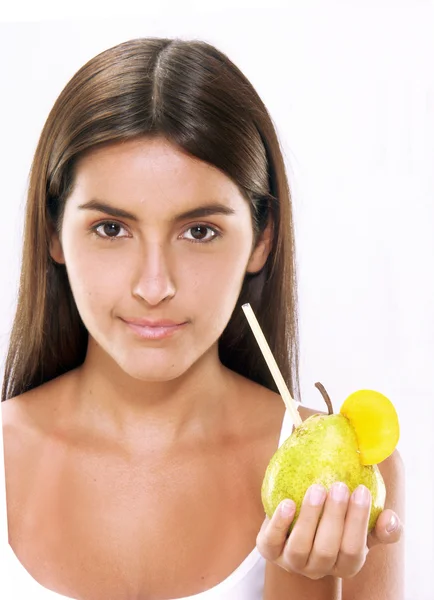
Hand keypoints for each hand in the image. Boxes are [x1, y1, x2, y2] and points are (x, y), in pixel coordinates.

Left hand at [256, 482, 402, 579]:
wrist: (297, 525)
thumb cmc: (336, 523)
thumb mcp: (360, 525)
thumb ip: (379, 524)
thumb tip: (390, 518)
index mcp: (344, 565)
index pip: (353, 551)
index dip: (359, 522)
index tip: (362, 490)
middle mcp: (318, 568)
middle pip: (327, 550)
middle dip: (335, 518)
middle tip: (340, 486)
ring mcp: (291, 562)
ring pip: (300, 548)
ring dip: (309, 518)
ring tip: (316, 489)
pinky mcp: (268, 550)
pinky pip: (272, 541)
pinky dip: (280, 523)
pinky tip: (287, 502)